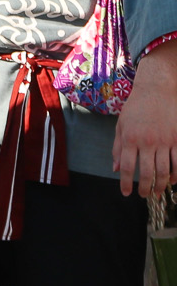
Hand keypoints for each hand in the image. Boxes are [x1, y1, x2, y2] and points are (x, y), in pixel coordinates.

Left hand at [115, 43, 176, 199]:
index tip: (126, 193)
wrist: (156, 90)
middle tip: (144, 196)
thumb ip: (117, 147)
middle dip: (145, 188)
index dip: (126, 182)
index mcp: (130, 138)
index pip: (127, 167)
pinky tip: (172, 180)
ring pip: (165, 171)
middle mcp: (147, 142)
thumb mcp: (121, 125)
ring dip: (161, 185)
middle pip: (147, 173)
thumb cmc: (136, 108)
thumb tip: (115, 168)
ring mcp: (165, 141)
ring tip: (158, 192)